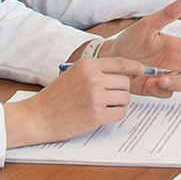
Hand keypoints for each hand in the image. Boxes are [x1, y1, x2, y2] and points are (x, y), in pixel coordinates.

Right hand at [3, 57, 146, 147]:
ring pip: (125, 98)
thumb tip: (124, 72)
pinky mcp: (96, 115)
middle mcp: (93, 78)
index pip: (121, 62)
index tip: (143, 70)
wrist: (38, 117)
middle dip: (121, 90)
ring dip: (118, 104)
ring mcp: (95, 97)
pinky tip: (102, 115)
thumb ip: (96, 71)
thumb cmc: (55, 97)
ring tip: (103, 106)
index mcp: (87, 65)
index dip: (135, 67)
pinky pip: (120, 113)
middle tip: (110, 97)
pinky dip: (115, 115)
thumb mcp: (73, 74)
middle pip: (125, 82)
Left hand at [105, 0, 180, 86]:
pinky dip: (159, 89)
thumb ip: (166, 15)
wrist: (110, 59)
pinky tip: (148, 82)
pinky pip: (165, 93)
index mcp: (176, 46)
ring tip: (159, 79)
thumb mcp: (147, 25)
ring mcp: (166, 76)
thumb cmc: (129, 41)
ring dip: (175, 82)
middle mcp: (175, 62)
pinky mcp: (155, 88)